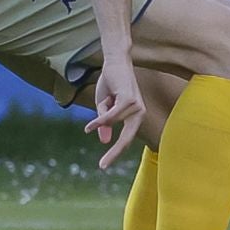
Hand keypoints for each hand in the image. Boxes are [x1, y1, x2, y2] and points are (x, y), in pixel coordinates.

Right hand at [85, 53, 145, 169]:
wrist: (114, 62)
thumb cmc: (111, 83)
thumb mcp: (104, 106)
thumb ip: (106, 123)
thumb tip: (105, 141)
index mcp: (135, 115)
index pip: (127, 138)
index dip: (115, 152)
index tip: (104, 166)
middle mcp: (139, 112)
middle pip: (127, 138)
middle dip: (115, 153)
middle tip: (102, 167)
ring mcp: (137, 106)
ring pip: (111, 121)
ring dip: (100, 111)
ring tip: (104, 97)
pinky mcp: (129, 100)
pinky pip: (111, 116)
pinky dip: (100, 120)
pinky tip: (89, 126)